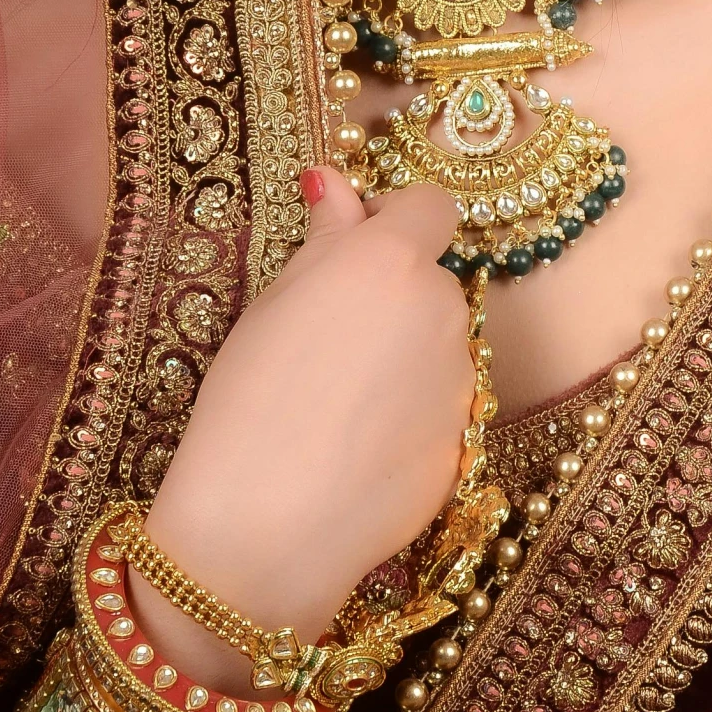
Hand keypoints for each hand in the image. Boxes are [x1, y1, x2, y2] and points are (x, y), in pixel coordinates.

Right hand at [136, 171, 472, 682]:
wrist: (265, 525)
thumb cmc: (247, 401)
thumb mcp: (270, 303)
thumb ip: (324, 238)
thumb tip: (337, 185)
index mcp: (392, 261)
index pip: (430, 206)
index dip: (395, 222)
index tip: (352, 251)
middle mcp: (442, 310)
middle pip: (432, 280)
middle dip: (392, 296)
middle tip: (326, 339)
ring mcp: (460, 380)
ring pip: (437, 346)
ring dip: (403, 356)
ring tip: (335, 404)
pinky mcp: (463, 442)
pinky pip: (438, 407)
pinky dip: (407, 415)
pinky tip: (353, 448)